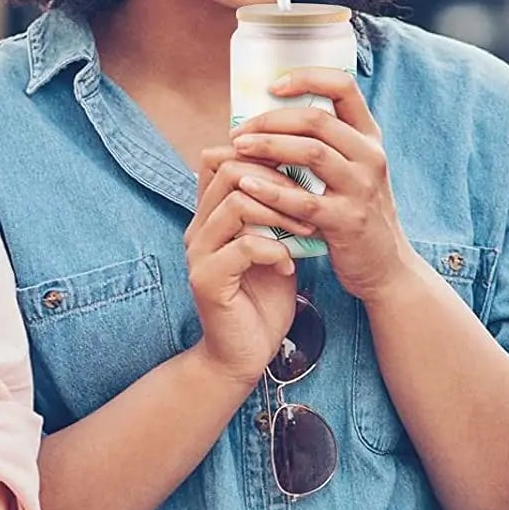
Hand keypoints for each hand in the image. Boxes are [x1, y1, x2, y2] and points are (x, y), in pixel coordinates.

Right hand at [184, 148, 301, 387]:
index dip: (261, 154)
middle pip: (229, 171)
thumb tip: (306, 174)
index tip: (300, 170)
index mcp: (210, 215)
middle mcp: (198, 228)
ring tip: (304, 229)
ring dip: (280, 212)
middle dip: (276, 179)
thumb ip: (276, 213)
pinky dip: (274, 249)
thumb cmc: (264, 298)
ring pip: (236, 204)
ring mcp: (198, 253)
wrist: (244, 355)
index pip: (222, 159)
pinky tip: (289, 263)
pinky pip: (244, 246)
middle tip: (310, 198)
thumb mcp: (274, 245)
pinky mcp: (207, 280)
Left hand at [229, 67, 414, 303]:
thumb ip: (322, 144)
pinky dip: (271, 191)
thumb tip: (263, 117)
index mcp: (369, 137)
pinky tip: (246, 185)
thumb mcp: (350, 170)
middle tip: (239, 130)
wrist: (384, 266)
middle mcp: (371, 156)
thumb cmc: (353, 211)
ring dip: (268, 146)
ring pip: (312, 153)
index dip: (308, 77)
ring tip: (237, 148)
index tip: (272, 85)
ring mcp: (363, 188)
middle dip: (271, 119)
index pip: (345, 86)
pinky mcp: (348, 221)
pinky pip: (304, 201)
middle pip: (318, 120)